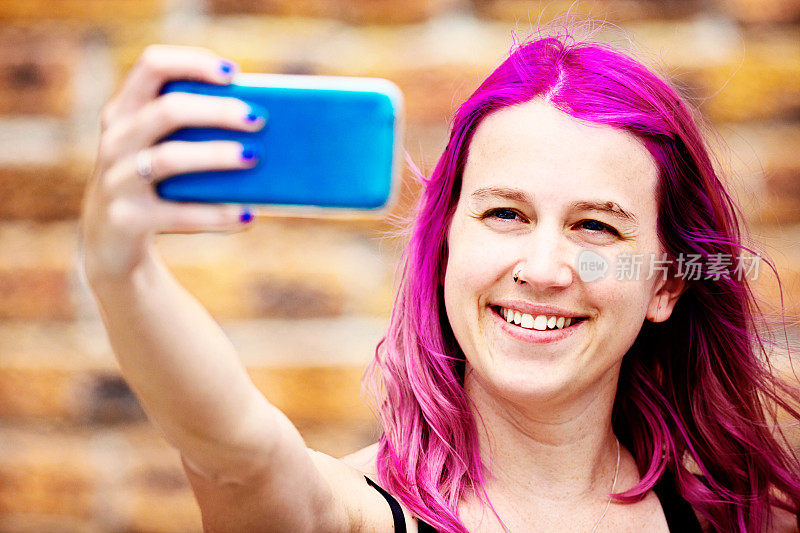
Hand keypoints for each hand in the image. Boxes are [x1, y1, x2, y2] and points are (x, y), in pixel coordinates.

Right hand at [80, 44, 265, 281]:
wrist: (111, 248)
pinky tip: (249, 215)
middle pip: (167, 110)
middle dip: (216, 111)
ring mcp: (116, 181)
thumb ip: (197, 133)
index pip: (152, 66)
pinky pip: (179, 214)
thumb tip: (264, 123)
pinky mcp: (127, 221)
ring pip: (169, 159)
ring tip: (255, 157)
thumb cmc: (155, 188)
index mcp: (124, 112)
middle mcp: (115, 140)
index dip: (192, 62)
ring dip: (217, 155)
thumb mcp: (163, 152)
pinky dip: (217, 214)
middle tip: (259, 119)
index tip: (233, 73)